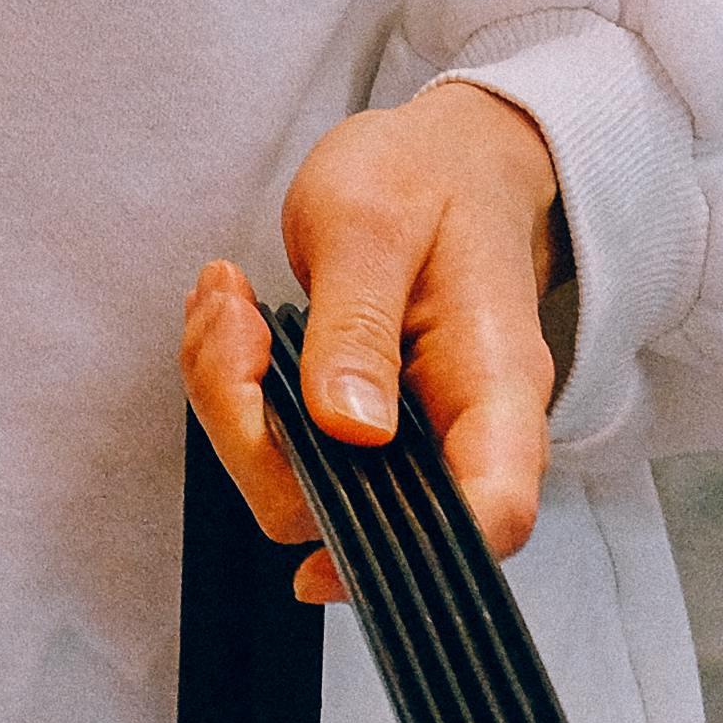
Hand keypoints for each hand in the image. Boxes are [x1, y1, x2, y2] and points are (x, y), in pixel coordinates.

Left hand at [180, 81, 566, 606]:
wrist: (444, 161)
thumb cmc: (426, 181)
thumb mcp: (377, 222)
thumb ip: (360, 325)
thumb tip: (351, 431)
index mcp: (495, 388)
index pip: (490, 514)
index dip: (408, 558)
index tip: (310, 561)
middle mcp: (456, 432)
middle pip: (356, 514)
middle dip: (255, 432)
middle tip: (233, 318)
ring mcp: (402, 434)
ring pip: (295, 482)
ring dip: (228, 396)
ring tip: (227, 298)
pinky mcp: (352, 422)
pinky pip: (274, 438)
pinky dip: (230, 380)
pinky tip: (232, 310)